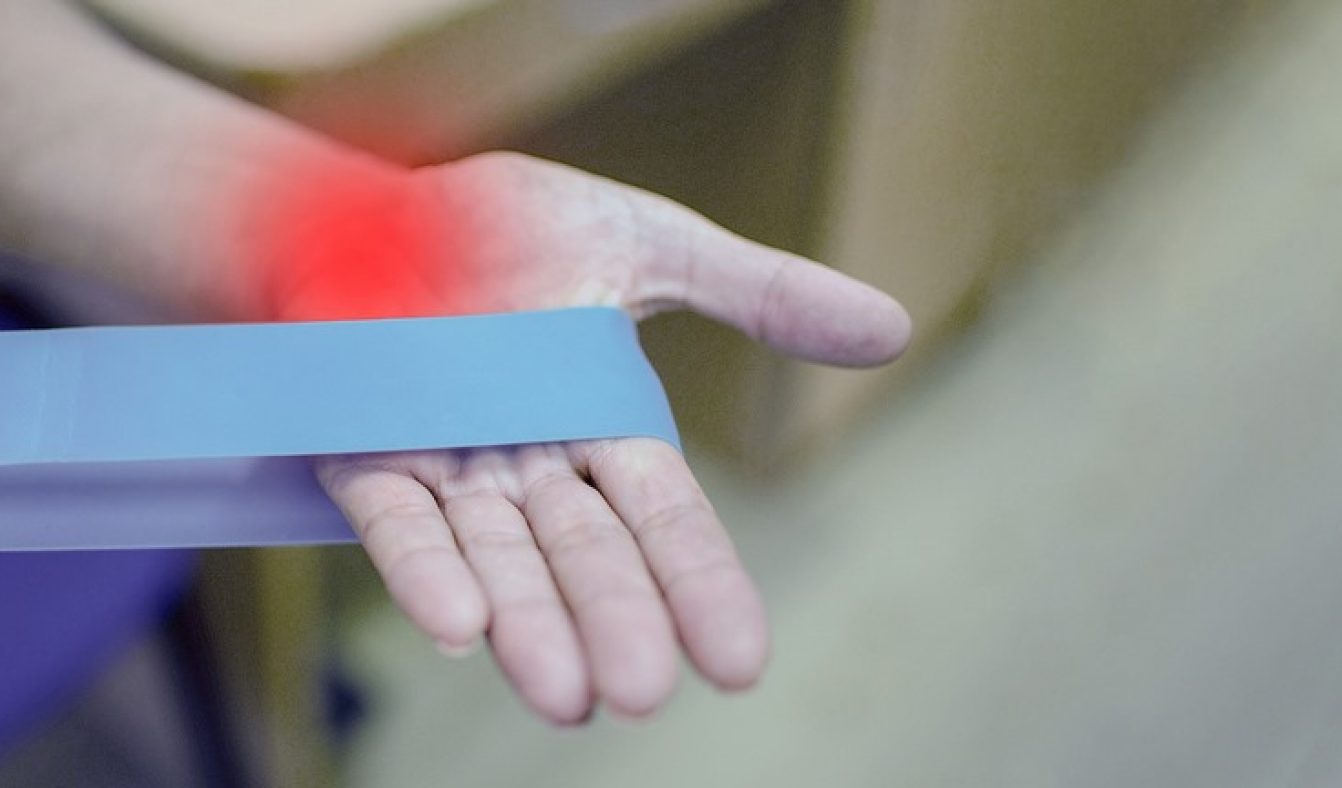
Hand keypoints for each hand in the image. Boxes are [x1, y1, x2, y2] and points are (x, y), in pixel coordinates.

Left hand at [301, 152, 909, 722]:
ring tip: (566, 696)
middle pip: (585, 554)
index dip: (700, 585)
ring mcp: (449, 464)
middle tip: (645, 691)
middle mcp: (532, 465)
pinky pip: (398, 521)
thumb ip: (763, 294)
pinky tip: (458, 626)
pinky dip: (426, 572)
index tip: (741, 662)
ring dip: (529, 626)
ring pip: (498, 559)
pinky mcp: (368, 453)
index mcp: (604, 426)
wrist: (373, 199)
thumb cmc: (515, 229)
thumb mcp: (654, 245)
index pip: (666, 519)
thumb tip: (894, 326)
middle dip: (616, 620)